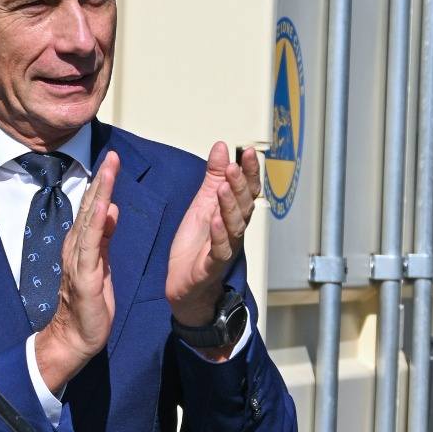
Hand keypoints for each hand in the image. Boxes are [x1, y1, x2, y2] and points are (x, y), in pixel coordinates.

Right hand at [34, 149, 119, 393]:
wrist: (75, 338)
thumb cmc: (89, 306)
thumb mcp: (102, 265)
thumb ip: (105, 237)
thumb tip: (110, 209)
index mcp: (82, 245)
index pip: (93, 209)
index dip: (102, 184)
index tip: (112, 161)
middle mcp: (76, 248)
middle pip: (90, 208)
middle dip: (102, 180)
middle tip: (112, 154)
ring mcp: (78, 261)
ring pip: (89, 220)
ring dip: (100, 194)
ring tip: (109, 169)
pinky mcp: (84, 276)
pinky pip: (91, 245)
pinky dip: (97, 223)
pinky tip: (104, 205)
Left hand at [165, 142, 259, 325]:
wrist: (183, 284)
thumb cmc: (195, 245)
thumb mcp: (202, 204)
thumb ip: (213, 177)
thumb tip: (221, 147)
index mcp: (232, 214)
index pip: (247, 190)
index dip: (249, 172)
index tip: (247, 153)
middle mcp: (233, 230)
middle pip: (244, 206)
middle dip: (241, 185)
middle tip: (233, 167)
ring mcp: (225, 249)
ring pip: (234, 226)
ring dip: (230, 206)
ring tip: (224, 188)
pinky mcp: (211, 266)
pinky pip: (219, 250)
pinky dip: (218, 235)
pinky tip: (214, 220)